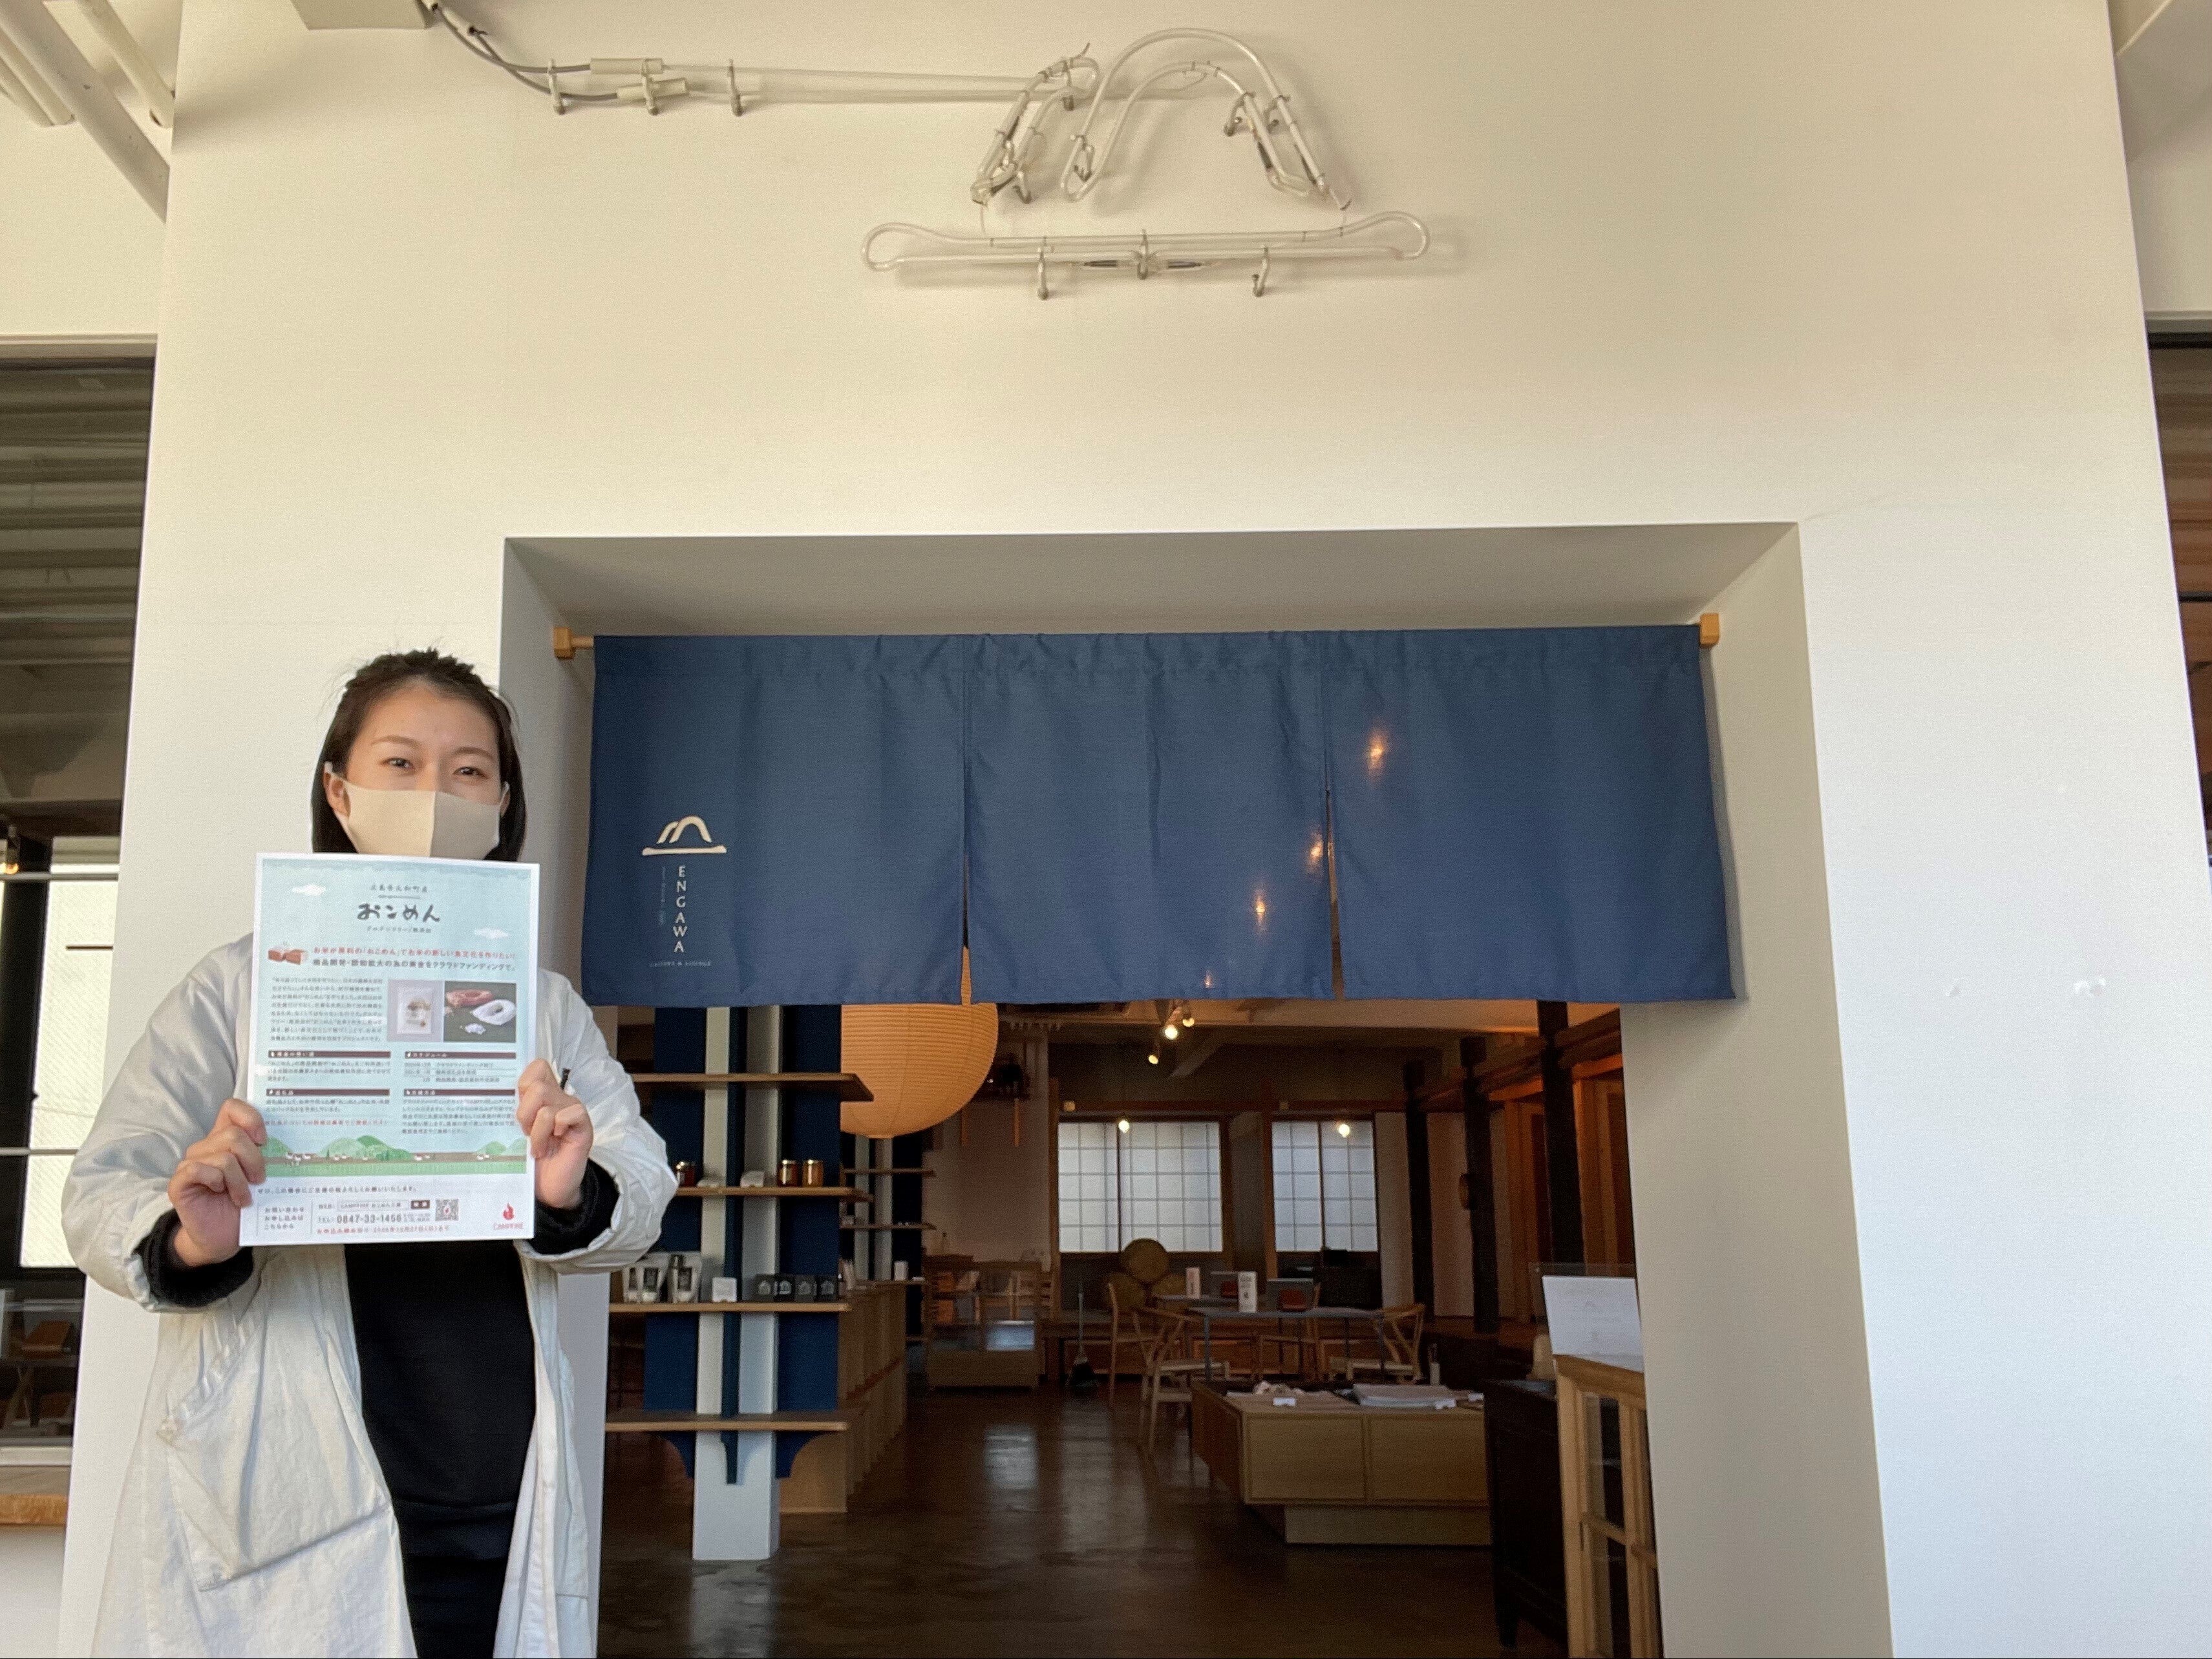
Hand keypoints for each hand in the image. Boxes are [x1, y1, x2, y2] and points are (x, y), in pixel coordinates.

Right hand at [168, 1099, 265, 1267]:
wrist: (224, 1238)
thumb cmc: (245, 1205)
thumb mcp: (261, 1176)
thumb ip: (267, 1155)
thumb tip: (291, 1141)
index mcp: (226, 1139)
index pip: (232, 1108)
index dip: (251, 1118)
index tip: (265, 1140)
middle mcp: (207, 1147)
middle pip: (233, 1135)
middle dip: (254, 1159)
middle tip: (259, 1180)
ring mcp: (191, 1164)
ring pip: (222, 1157)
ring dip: (239, 1181)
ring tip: (244, 1197)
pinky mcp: (179, 1182)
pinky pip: (197, 1169)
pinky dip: (217, 1182)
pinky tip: (221, 1194)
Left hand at [516, 1060, 592, 1210]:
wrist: (549, 1191)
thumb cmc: (530, 1163)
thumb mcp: (514, 1135)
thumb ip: (511, 1114)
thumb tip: (495, 1097)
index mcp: (542, 1097)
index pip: (537, 1067)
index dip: (523, 1082)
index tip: (516, 1108)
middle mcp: (558, 1099)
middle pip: (537, 1084)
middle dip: (524, 1112)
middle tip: (524, 1133)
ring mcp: (571, 1111)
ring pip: (547, 1102)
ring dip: (536, 1130)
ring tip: (536, 1147)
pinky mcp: (583, 1125)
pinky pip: (567, 1114)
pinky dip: (552, 1131)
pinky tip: (552, 1145)